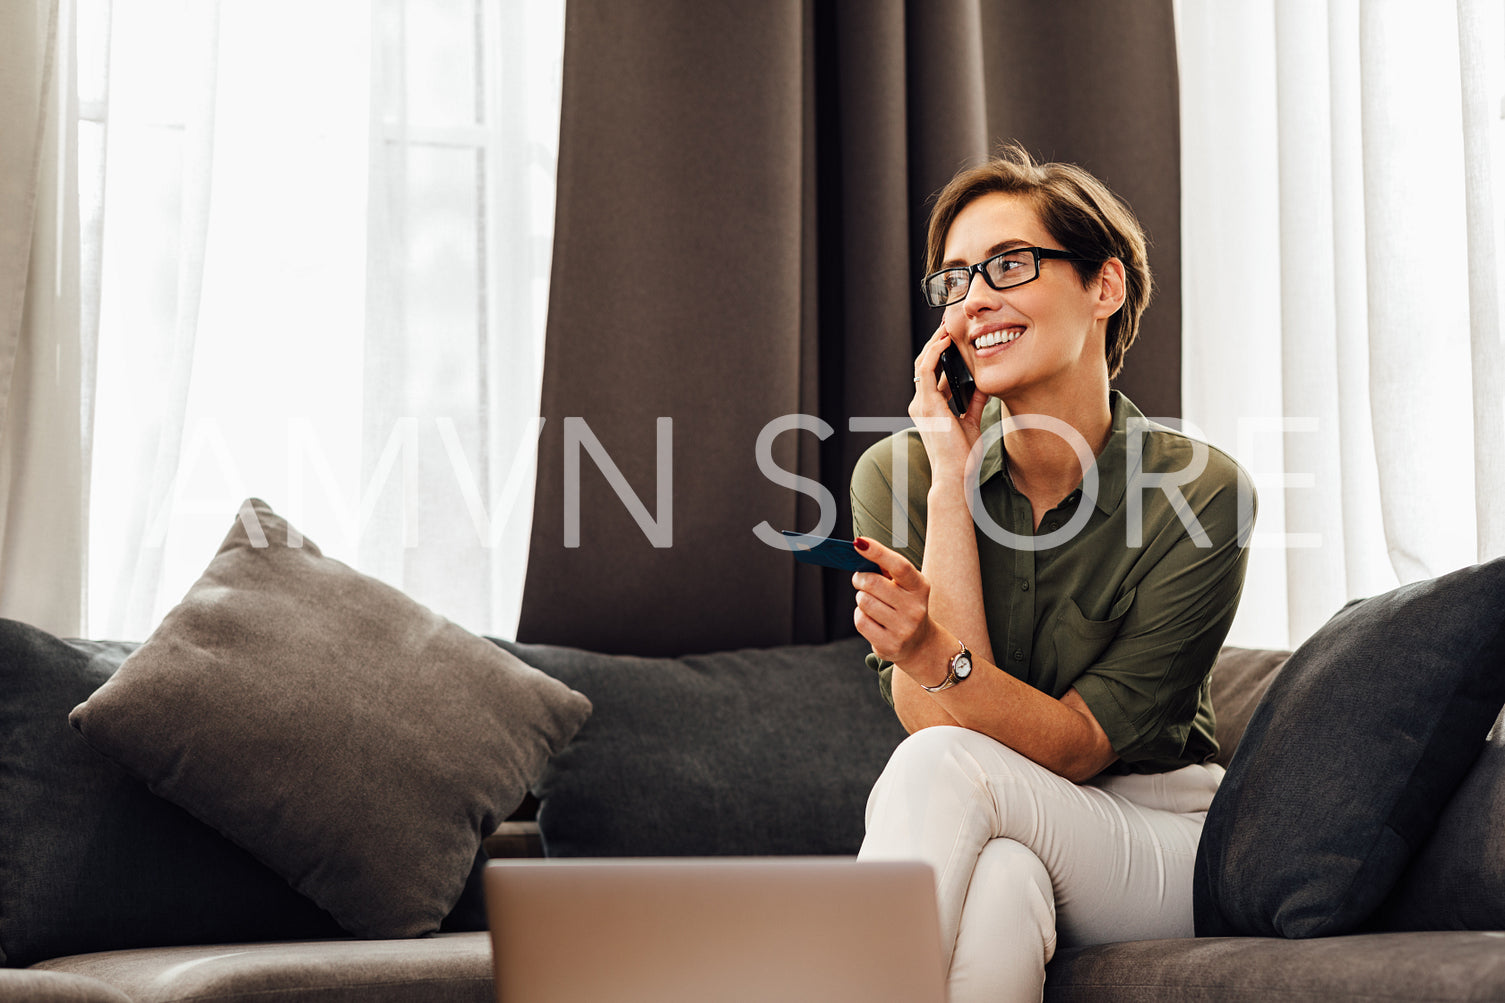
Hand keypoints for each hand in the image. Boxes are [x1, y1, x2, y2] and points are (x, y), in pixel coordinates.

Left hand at [851, 536, 941, 671]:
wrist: (920, 644)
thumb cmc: (905, 605)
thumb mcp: (905, 586)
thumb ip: (886, 569)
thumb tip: (861, 549)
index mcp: (920, 587)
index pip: (899, 566)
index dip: (878, 552)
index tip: (860, 542)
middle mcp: (915, 608)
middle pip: (873, 584)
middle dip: (860, 578)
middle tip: (861, 579)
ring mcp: (903, 629)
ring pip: (864, 602)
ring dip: (861, 598)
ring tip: (871, 602)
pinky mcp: (890, 645)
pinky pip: (861, 621)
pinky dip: (860, 616)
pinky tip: (872, 619)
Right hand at [911, 321, 988, 482]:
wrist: (955, 475)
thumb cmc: (962, 456)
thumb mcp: (971, 422)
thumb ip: (974, 402)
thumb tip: (984, 384)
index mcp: (931, 408)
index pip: (934, 373)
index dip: (943, 353)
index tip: (956, 338)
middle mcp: (921, 404)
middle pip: (926, 364)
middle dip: (938, 341)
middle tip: (951, 322)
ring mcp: (921, 403)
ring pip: (924, 362)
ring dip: (936, 341)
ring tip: (948, 324)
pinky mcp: (925, 403)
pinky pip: (926, 369)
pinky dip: (935, 352)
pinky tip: (947, 341)